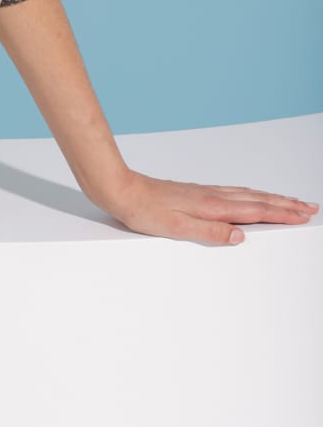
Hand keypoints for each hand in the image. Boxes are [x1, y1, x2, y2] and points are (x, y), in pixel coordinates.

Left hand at [96, 170, 318, 245]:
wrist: (122, 189)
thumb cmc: (144, 211)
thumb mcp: (175, 228)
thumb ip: (209, 233)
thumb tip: (240, 236)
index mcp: (212, 206)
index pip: (255, 210)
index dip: (282, 213)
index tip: (304, 214)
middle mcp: (212, 196)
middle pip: (257, 199)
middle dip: (285, 204)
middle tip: (309, 207)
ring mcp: (205, 193)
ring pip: (247, 194)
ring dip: (271, 198)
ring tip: (289, 201)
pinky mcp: (196, 192)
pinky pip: (233, 193)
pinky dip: (251, 195)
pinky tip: (250, 197)